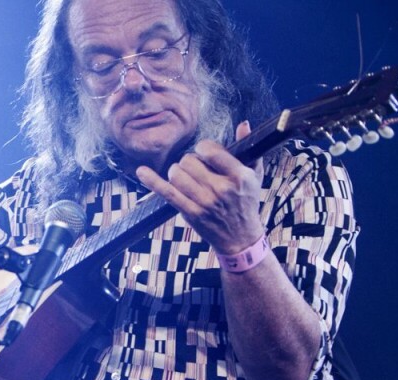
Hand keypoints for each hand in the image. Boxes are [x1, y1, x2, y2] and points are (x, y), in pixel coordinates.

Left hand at [135, 121, 263, 254]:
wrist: (240, 238)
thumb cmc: (246, 202)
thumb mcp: (255, 174)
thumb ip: (249, 147)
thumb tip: (243, 123)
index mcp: (239, 176)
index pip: (210, 150)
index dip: (203, 148)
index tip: (204, 153)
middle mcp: (222, 189)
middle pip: (189, 161)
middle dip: (189, 162)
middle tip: (196, 170)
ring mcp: (205, 202)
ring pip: (177, 174)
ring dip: (177, 172)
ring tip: (186, 177)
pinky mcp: (191, 213)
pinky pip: (167, 193)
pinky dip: (153, 181)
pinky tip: (141, 171)